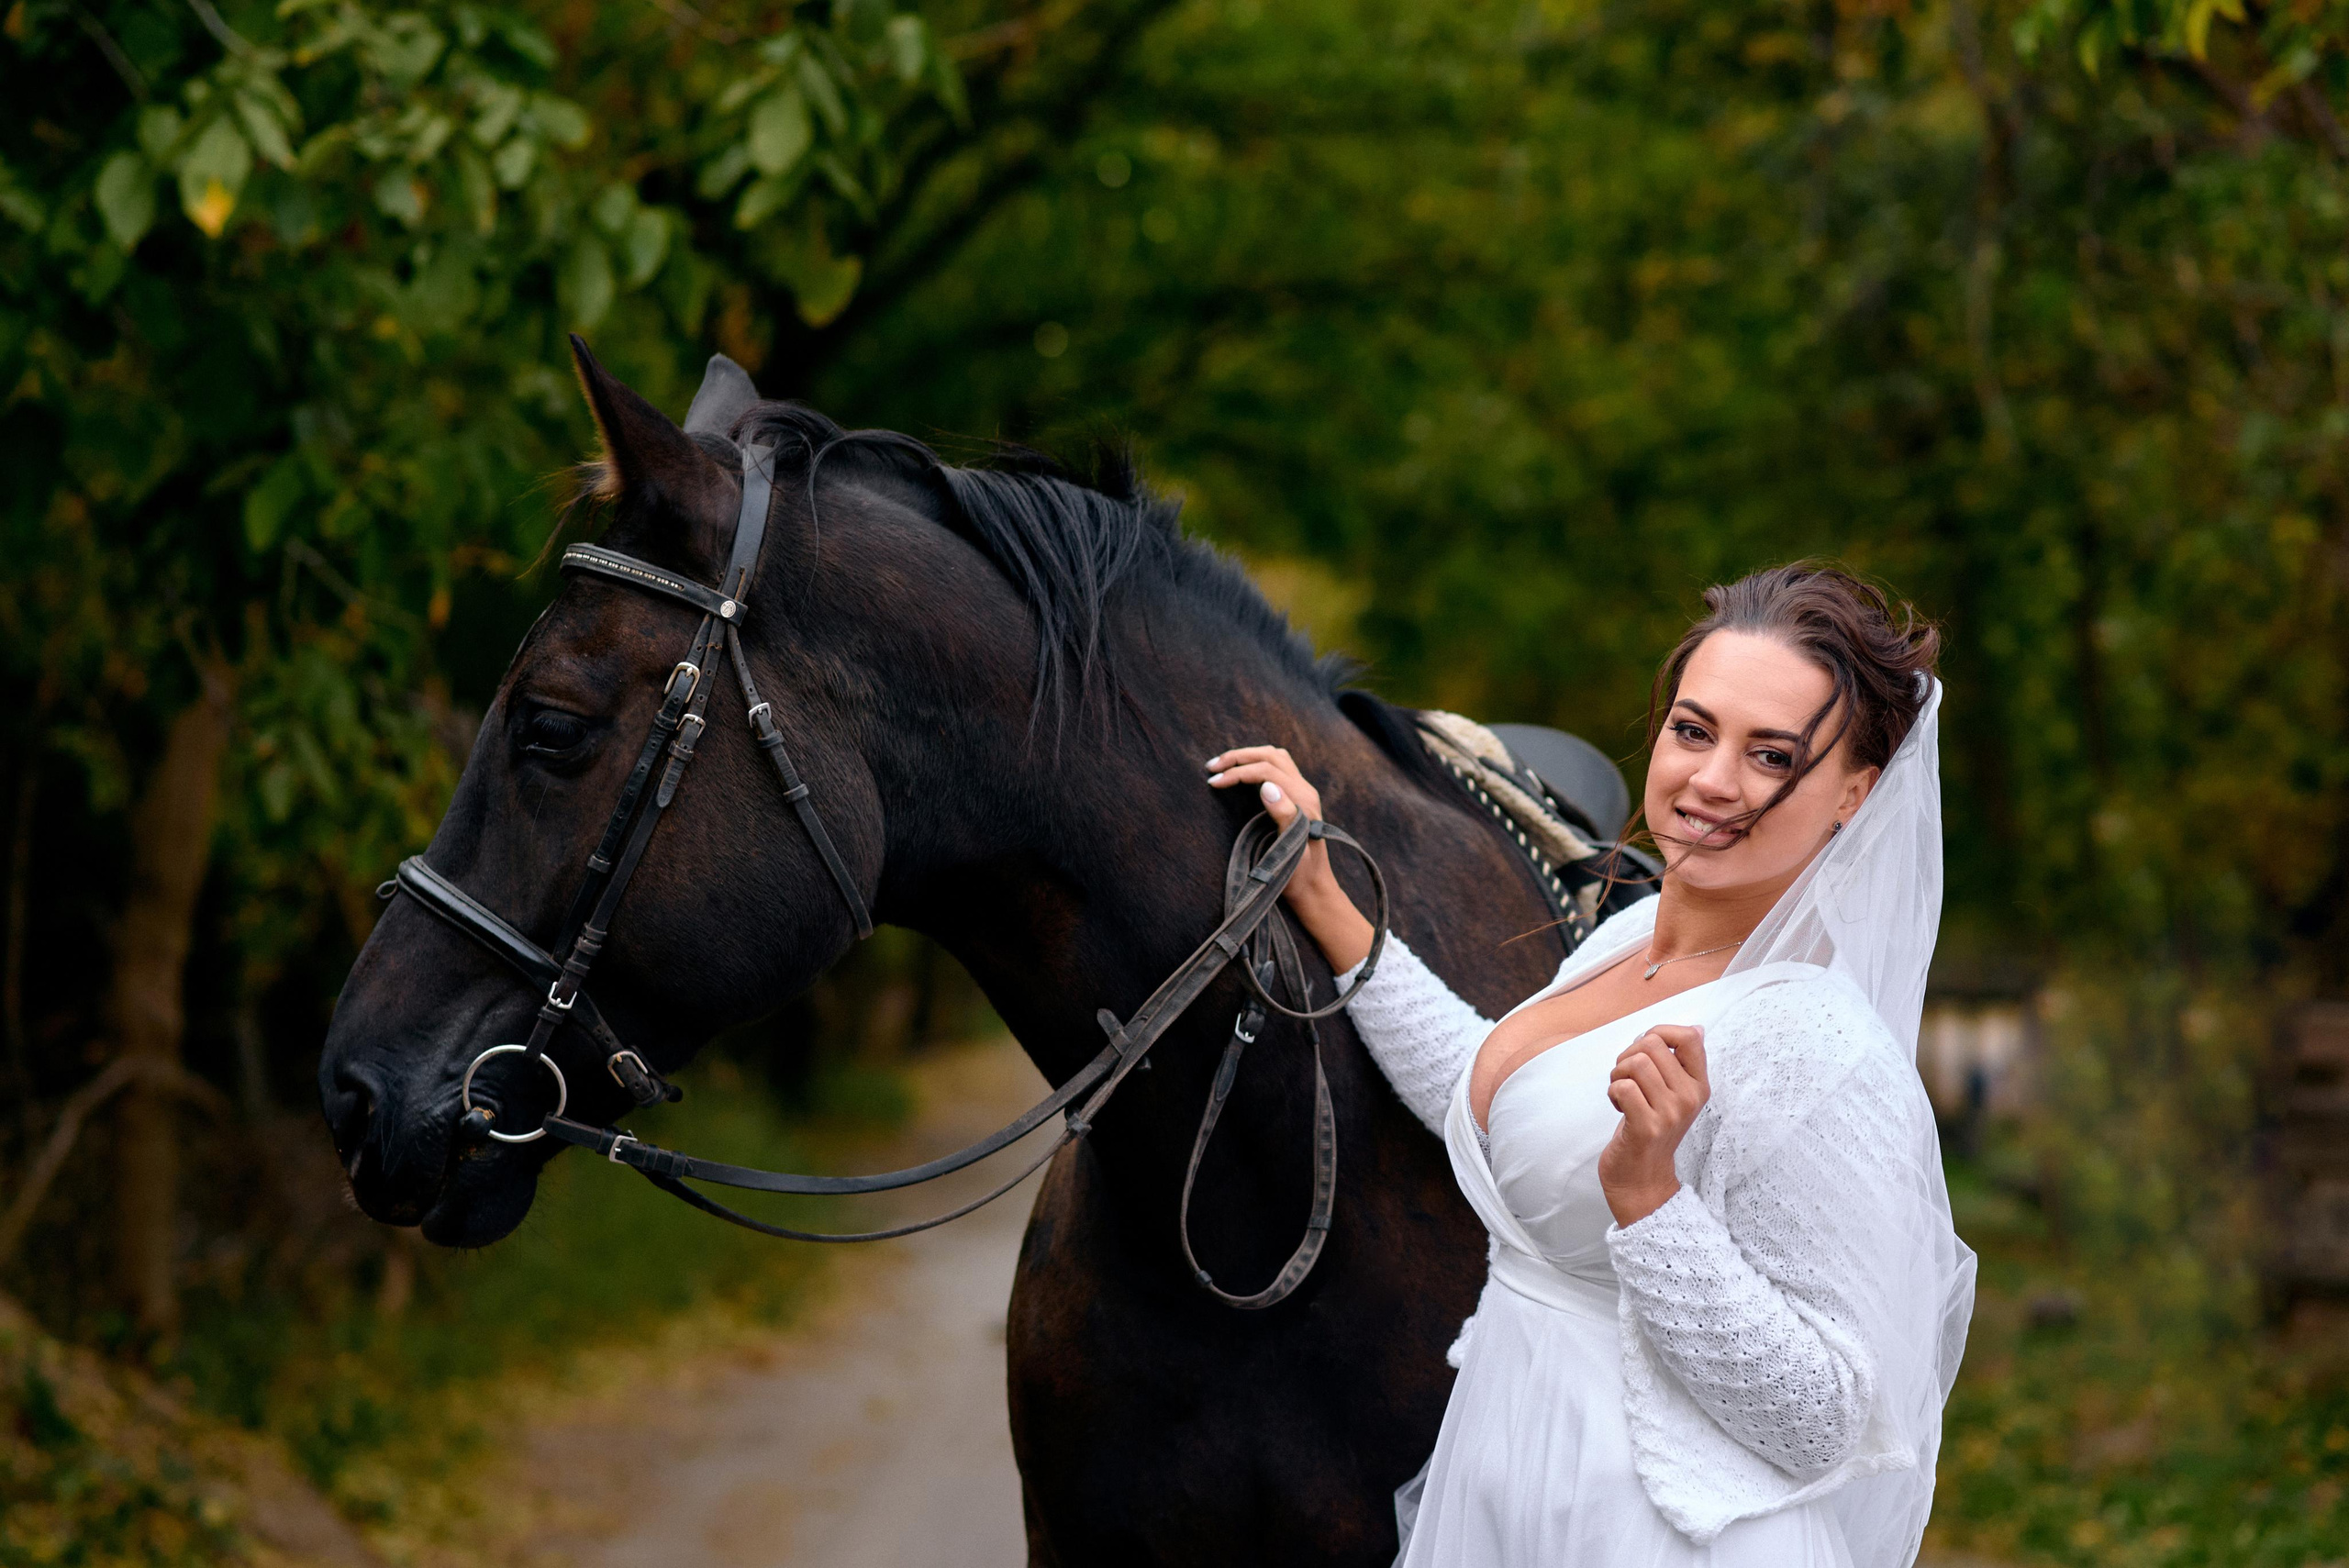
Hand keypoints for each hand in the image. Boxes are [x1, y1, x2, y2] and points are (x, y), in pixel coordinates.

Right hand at [1205, 744, 1373, 972]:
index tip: (1213, 782)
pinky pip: (1279, 766)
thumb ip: (1285, 816)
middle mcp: (1305, 790)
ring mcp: (1303, 792)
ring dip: (1248, 755)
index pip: (1266, 771)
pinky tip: (1242, 770)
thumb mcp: (1292, 851)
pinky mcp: (1298, 797)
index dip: (1237, 772)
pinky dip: (1258, 762)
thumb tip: (1267, 786)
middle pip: (1271, 756)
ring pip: (1275, 757)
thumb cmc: (1299, 876)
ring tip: (1223, 764)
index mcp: (1303, 800)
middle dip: (1239, 757)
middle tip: (1212, 767)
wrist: (1314, 889)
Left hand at [1599, 1024, 1707, 1226]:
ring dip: (1618, 1073)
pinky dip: (1612, 1092)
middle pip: (1653, 1044)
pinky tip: (1617, 1107)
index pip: (1689, 1037)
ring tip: (1621, 1093)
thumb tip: (1696, 1028)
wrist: (1641, 1180)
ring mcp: (1671, 1113)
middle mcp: (1690, 1097)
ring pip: (1636, 1063)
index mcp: (1699, 1085)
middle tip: (1626, 1078)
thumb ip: (1680, 1063)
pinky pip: (1624, 1087)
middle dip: (1629, 1054)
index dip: (1659, 1032)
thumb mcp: (1672, 1094)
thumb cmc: (1650, 1130)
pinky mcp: (1648, 1127)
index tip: (1645, 1052)